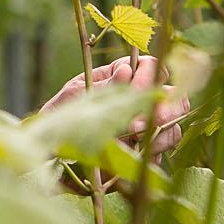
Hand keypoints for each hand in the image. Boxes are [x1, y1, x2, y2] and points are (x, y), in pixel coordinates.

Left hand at [39, 54, 186, 158]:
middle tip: (154, 119)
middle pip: (173, 96)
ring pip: (172, 127)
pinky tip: (135, 156)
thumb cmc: (61, 112)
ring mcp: (146, 126)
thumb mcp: (77, 94)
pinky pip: (160, 154)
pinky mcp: (144, 152)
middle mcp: (140, 99)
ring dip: (160, 134)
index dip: (149, 77)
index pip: (150, 66)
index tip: (137, 92)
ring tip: (137, 140)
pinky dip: (152, 155)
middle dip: (167, 108)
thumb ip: (103, 86)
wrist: (50, 148)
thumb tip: (126, 71)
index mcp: (123, 75)